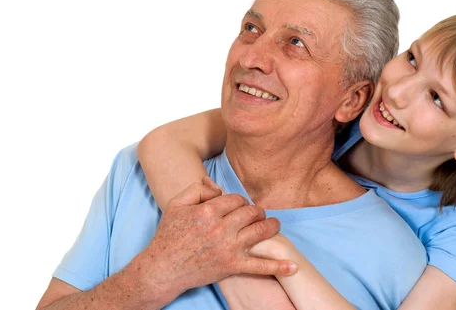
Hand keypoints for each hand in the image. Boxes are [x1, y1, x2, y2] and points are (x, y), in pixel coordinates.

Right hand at [133, 177, 296, 305]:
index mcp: (208, 211)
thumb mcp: (177, 204)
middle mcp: (221, 228)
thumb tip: (217, 187)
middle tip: (255, 214)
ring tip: (273, 224)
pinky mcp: (232, 265)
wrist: (163, 268)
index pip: (236, 199)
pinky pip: (260, 266)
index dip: (239, 201)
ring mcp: (228, 247)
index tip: (237, 206)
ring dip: (271, 226)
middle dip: (256, 211)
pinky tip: (293, 267)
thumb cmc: (168, 235)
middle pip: (251, 212)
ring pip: (260, 231)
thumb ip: (197, 189)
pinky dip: (278, 266)